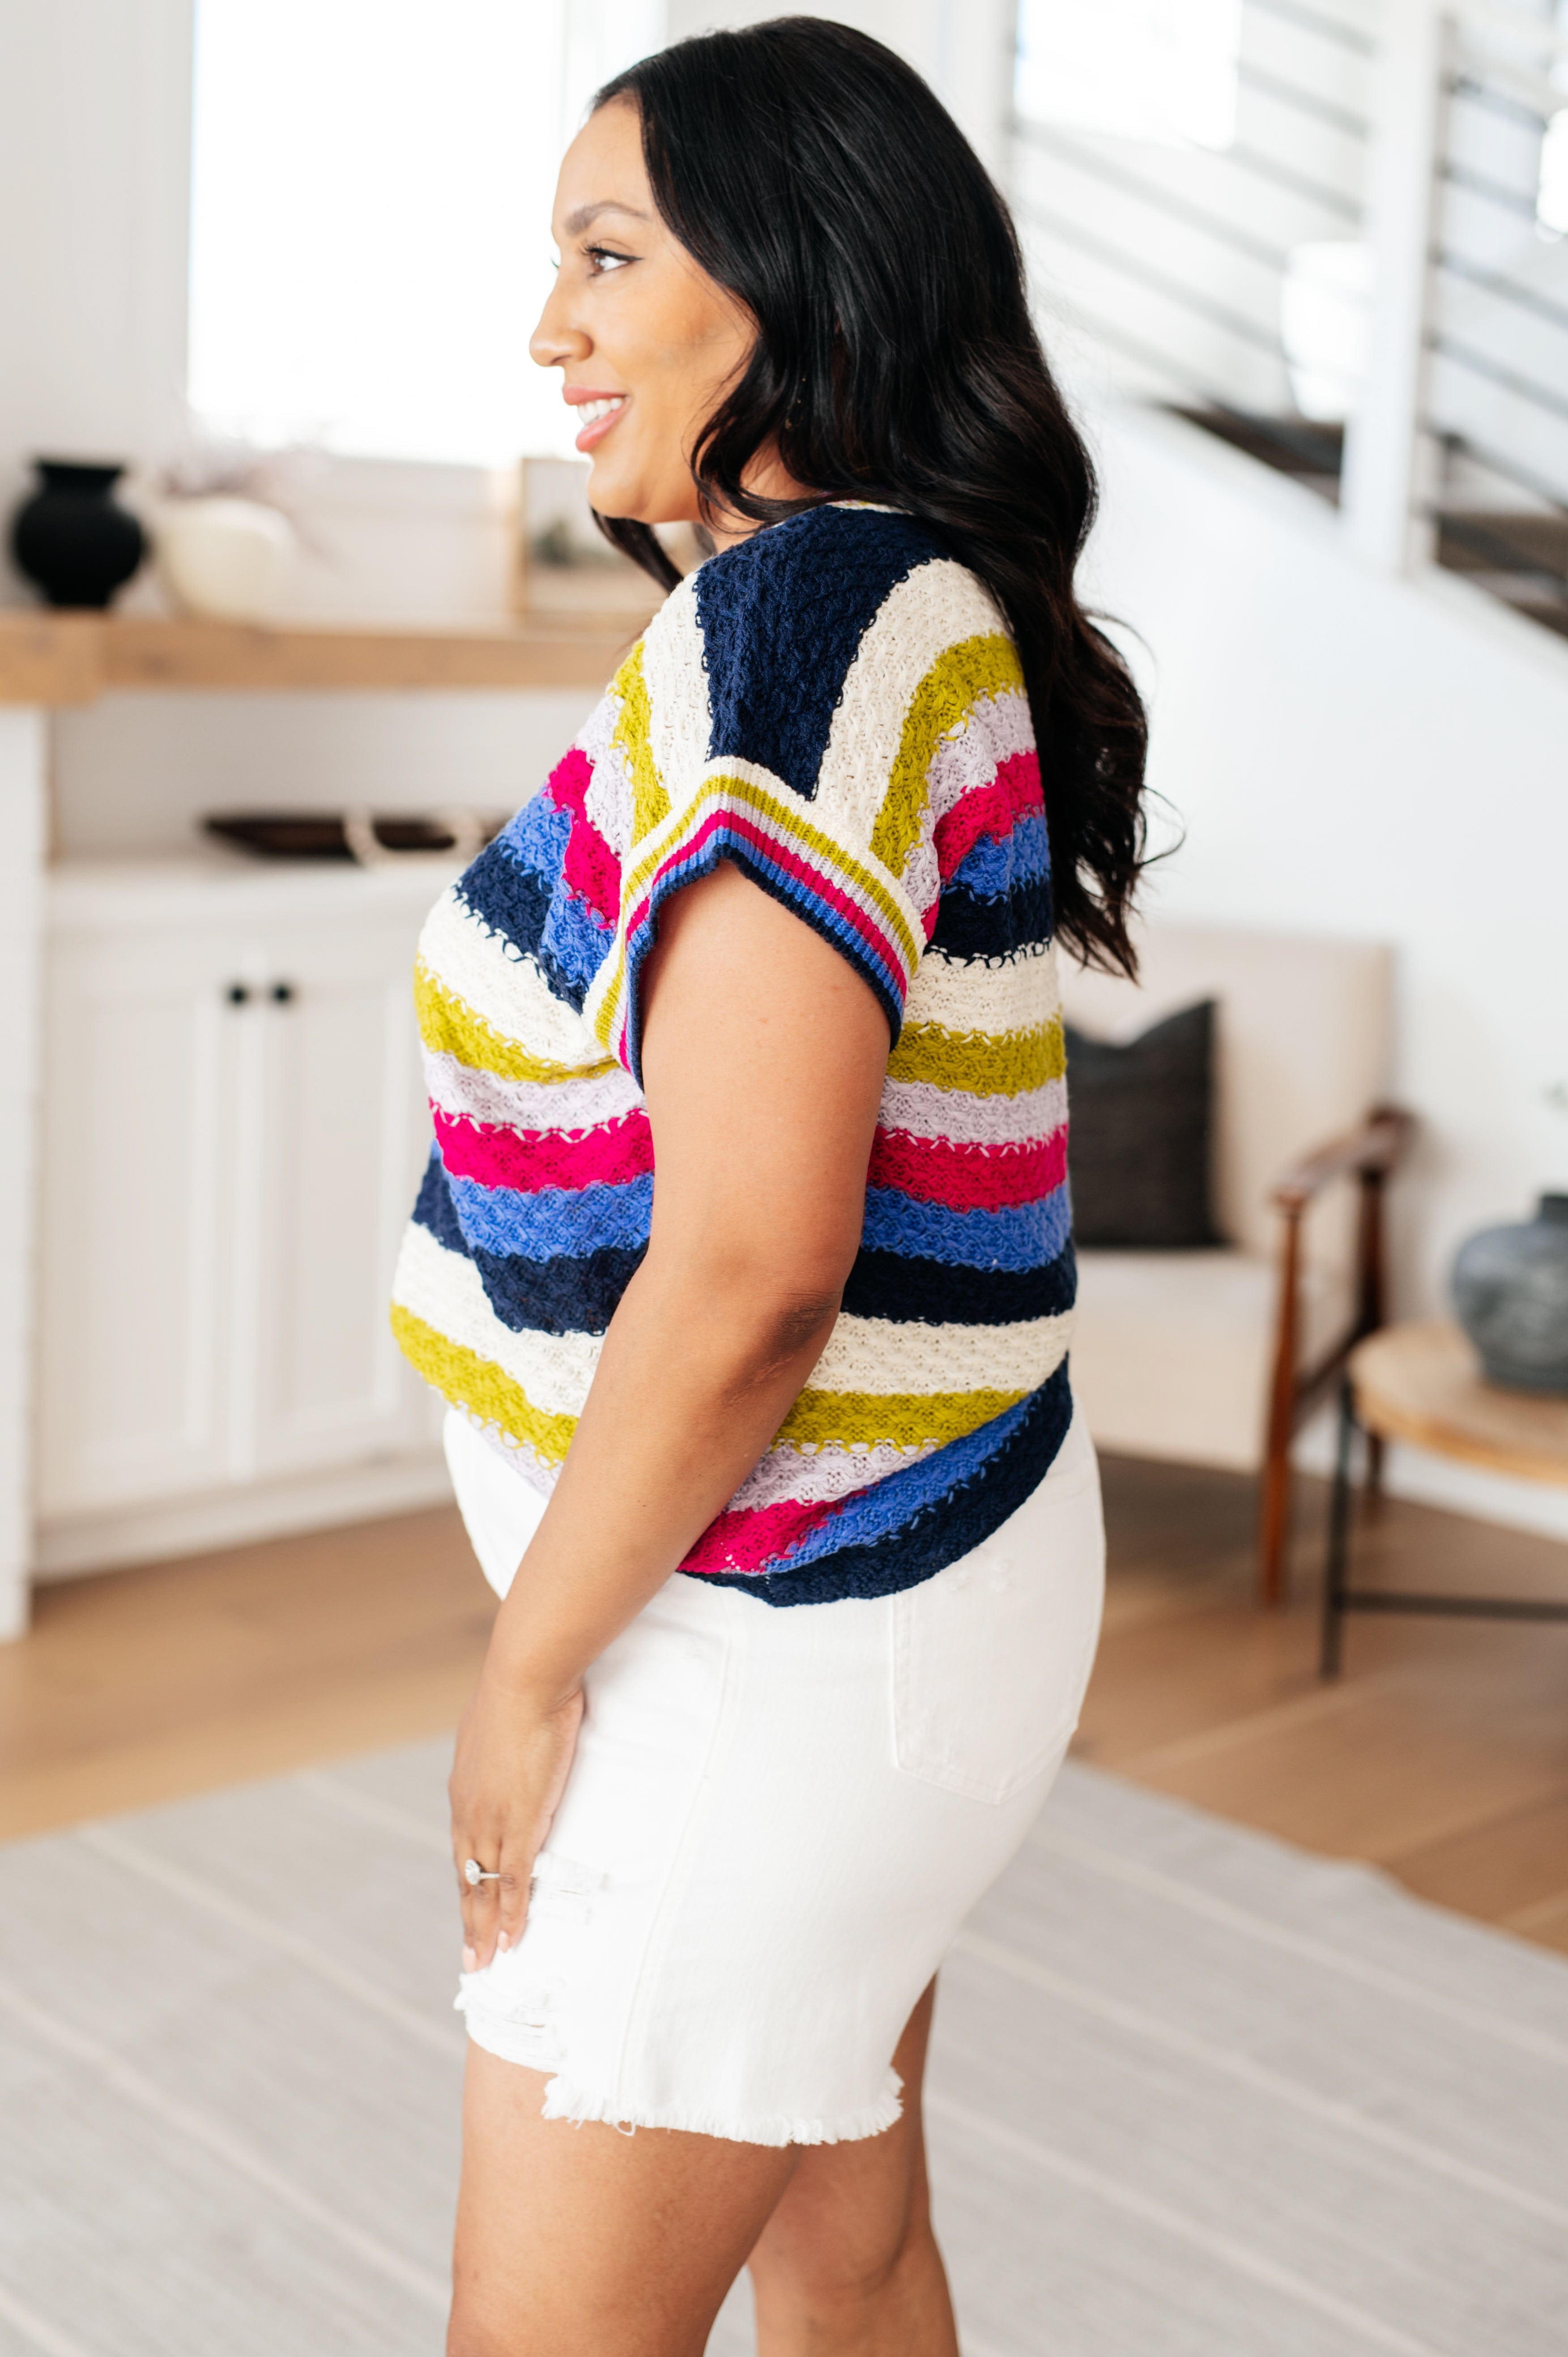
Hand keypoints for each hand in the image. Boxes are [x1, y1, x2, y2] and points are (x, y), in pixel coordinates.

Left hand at [449, 1667, 583, 1970]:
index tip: (467, 1908)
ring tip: (485, 1962)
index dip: (467, 1881)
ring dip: (485, 1927)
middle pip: (467, 1877)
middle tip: (470, 1956)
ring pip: (484, 1887)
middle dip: (469, 1918)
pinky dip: (511, 1915)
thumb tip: (510, 1734)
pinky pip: (514, 1882)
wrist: (524, 1678)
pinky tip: (511, 1939)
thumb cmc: (520, 1689)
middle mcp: (470, 1811)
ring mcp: (493, 1821)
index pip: (463, 1847)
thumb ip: (503, 1742)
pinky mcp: (521, 1825)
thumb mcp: (503, 1722)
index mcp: (465, 1787)